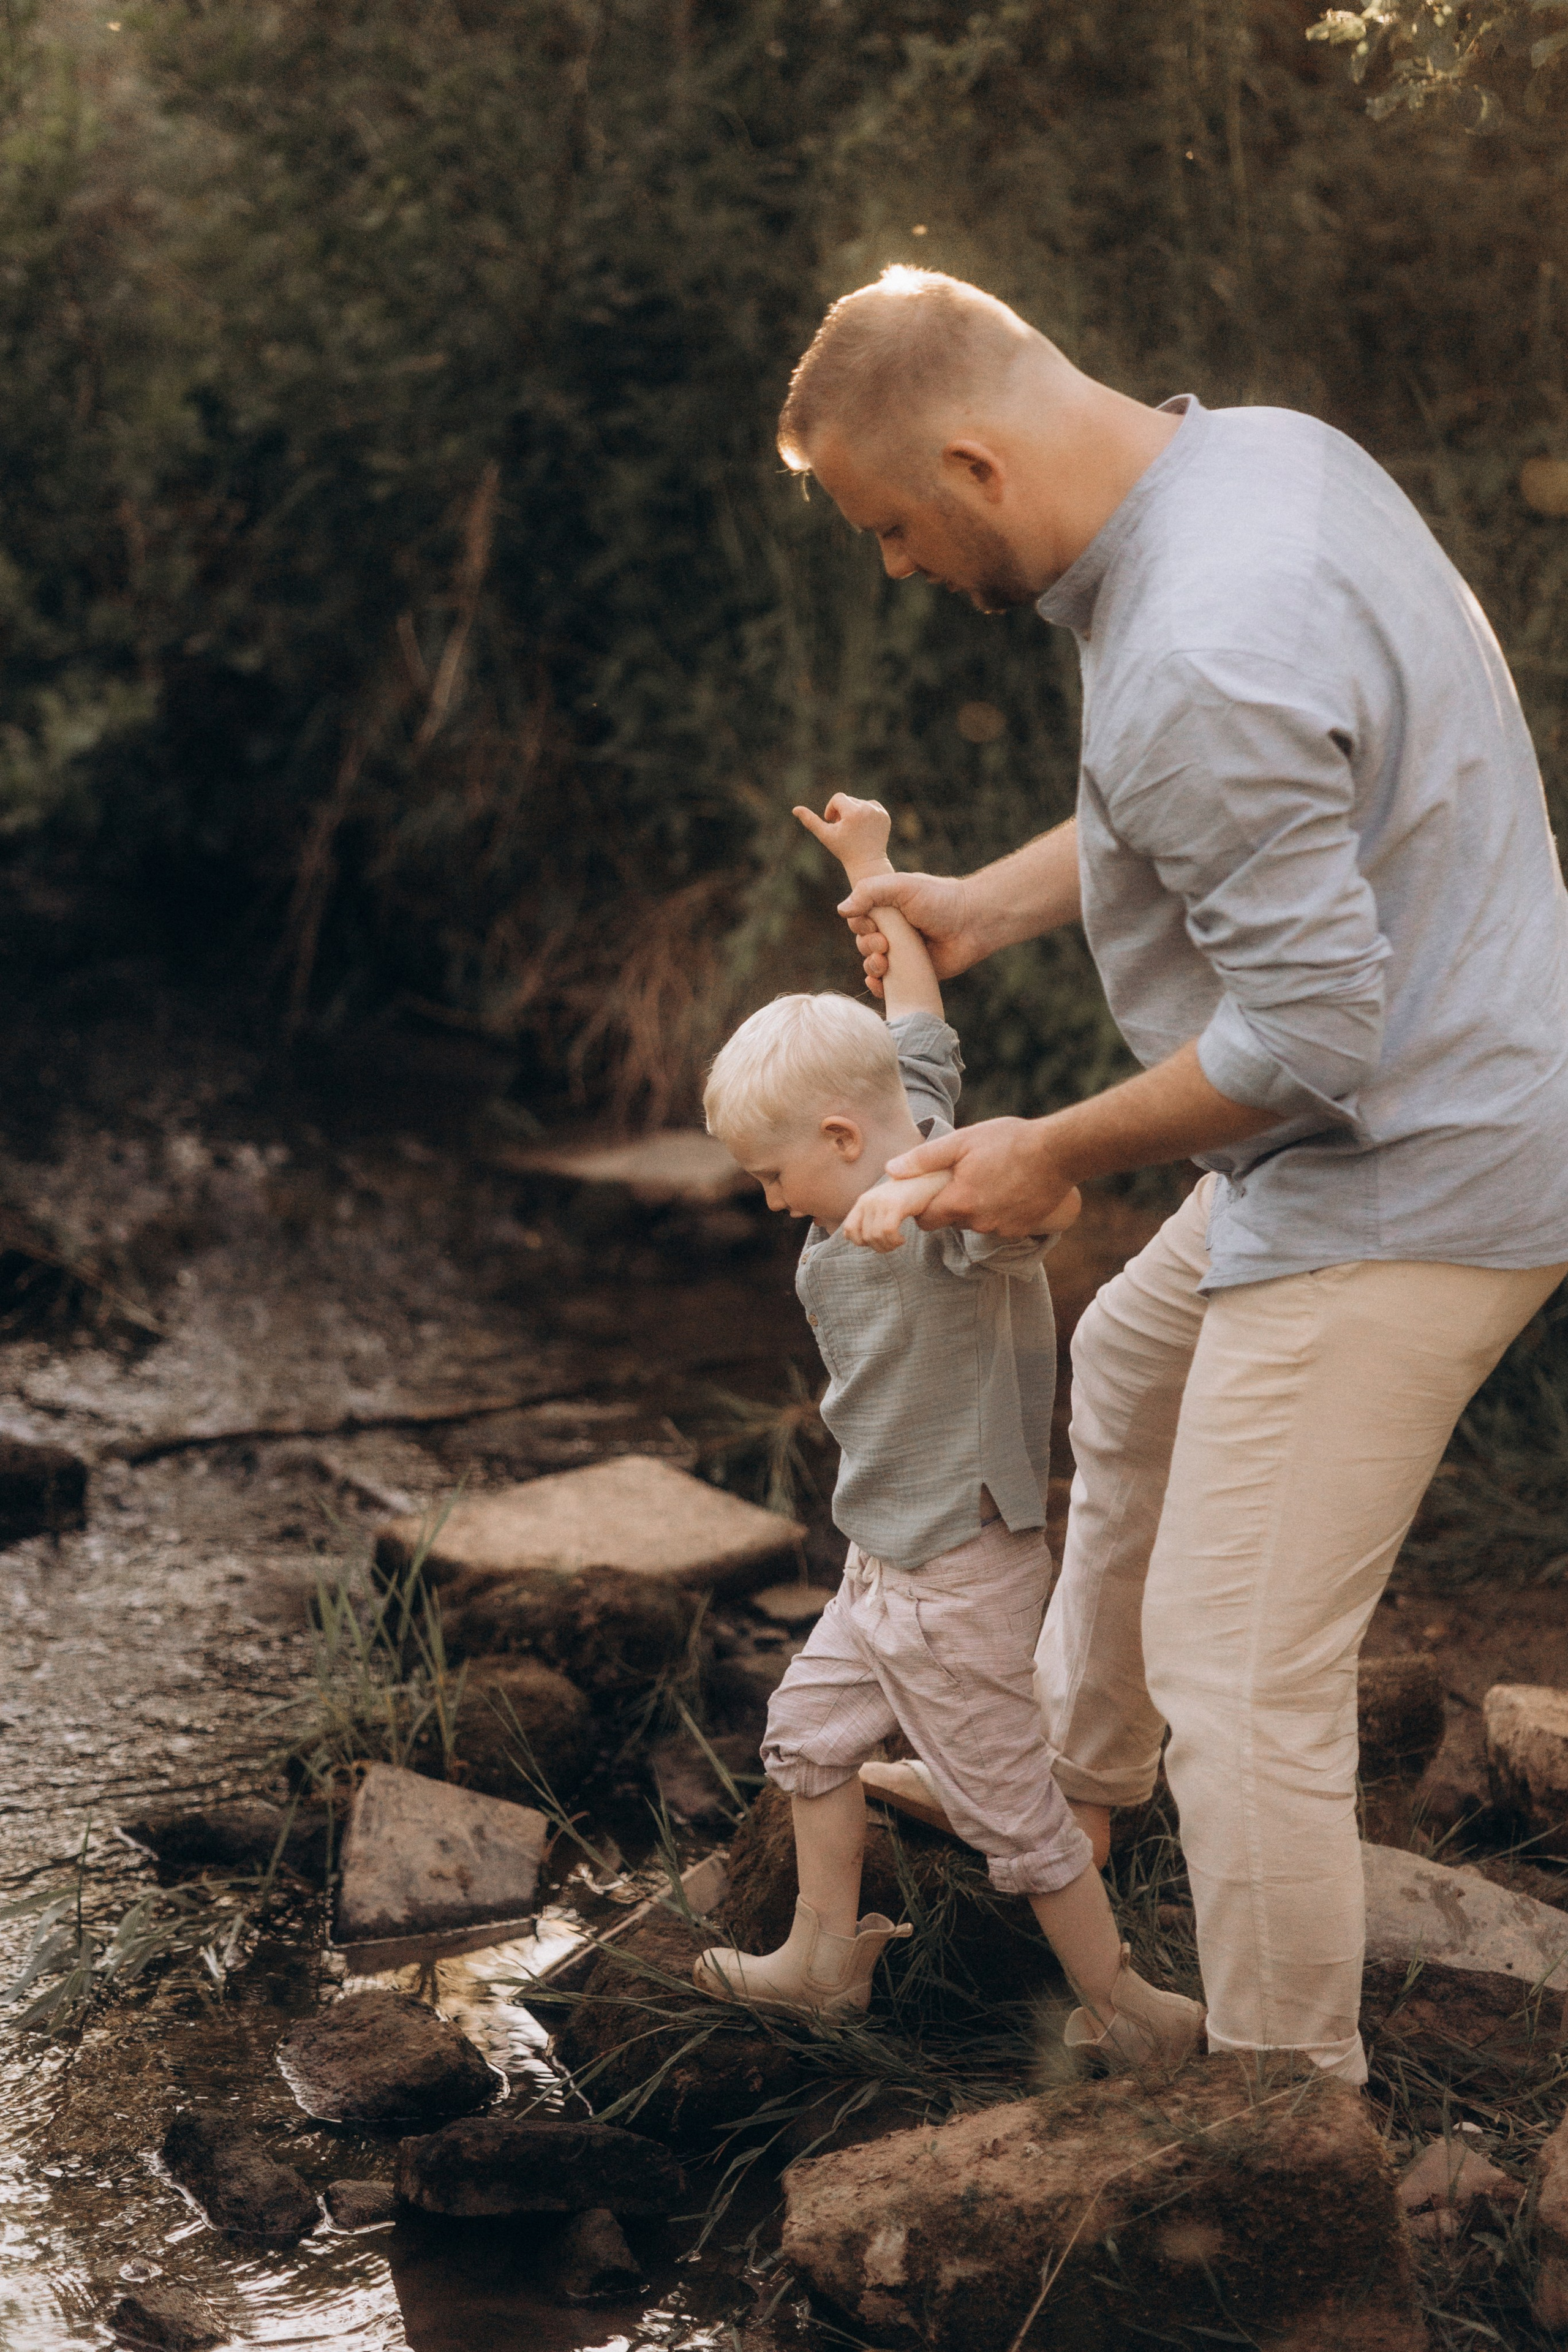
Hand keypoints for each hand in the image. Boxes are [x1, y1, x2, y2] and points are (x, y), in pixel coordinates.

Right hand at [793, 793, 892, 884]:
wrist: (867, 863)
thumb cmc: (844, 850)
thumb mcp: (825, 835)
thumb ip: (810, 821)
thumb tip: (795, 809)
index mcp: (853, 812)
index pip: (837, 798)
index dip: (831, 810)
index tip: (832, 823)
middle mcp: (868, 809)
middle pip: (848, 800)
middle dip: (842, 811)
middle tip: (842, 828)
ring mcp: (878, 812)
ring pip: (859, 802)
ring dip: (853, 812)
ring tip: (853, 829)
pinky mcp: (885, 815)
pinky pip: (871, 806)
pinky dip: (866, 813)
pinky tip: (863, 827)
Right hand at [835, 871, 983, 999]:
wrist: (972, 923)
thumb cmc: (940, 899)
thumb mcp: (901, 886)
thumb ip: (869, 892)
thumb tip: (841, 910)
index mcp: (889, 909)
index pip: (859, 920)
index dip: (860, 925)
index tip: (874, 926)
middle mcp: (893, 931)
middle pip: (863, 943)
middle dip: (867, 946)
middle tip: (886, 945)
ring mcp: (902, 954)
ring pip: (872, 965)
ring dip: (871, 967)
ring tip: (885, 964)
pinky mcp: (912, 974)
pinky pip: (888, 985)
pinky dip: (877, 987)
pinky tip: (878, 984)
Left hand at [841, 1171, 951, 1251]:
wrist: (928, 1178)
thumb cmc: (907, 1196)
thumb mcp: (883, 1204)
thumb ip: (869, 1218)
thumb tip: (854, 1239)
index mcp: (863, 1201)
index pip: (849, 1230)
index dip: (861, 1242)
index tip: (877, 1242)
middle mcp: (868, 1200)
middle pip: (864, 1238)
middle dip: (879, 1247)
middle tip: (892, 1244)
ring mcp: (881, 1202)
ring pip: (876, 1237)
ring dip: (888, 1246)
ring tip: (898, 1241)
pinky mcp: (896, 1204)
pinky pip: (888, 1232)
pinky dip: (895, 1241)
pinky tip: (902, 1239)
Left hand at [884, 1118, 1079, 1236]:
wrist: (1059, 1152)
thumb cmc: (1010, 1141)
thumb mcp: (962, 1141)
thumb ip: (925, 1159)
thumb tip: (892, 1170)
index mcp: (959, 1202)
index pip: (926, 1220)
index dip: (926, 1206)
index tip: (935, 1189)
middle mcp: (979, 1223)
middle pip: (952, 1221)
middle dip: (953, 1203)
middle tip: (967, 1176)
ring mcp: (1002, 1229)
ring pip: (976, 1224)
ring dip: (978, 1208)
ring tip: (992, 1179)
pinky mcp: (1021, 1230)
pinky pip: (1000, 1226)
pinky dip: (1000, 1212)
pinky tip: (1010, 1189)